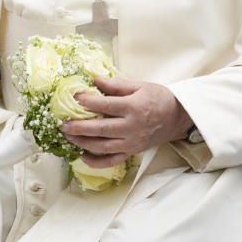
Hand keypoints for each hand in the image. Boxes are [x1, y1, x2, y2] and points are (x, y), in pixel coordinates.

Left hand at [60, 76, 192, 167]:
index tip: (74, 97)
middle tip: (63, 124)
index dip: (87, 102)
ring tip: (68, 136)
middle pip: (100, 129)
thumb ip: (117, 84)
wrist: (178, 117)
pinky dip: (97, 162)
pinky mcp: (132, 151)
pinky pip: (113, 160)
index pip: (105, 106)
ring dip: (83, 142)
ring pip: (103, 146)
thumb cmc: (159, 98)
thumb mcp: (140, 86)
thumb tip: (96, 80)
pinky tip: (82, 157)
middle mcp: (131, 127)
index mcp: (133, 108)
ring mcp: (131, 142)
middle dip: (79, 127)